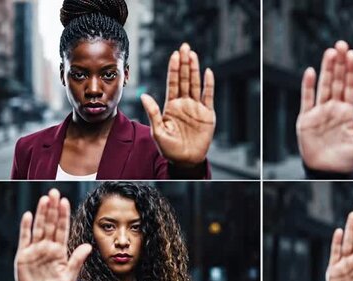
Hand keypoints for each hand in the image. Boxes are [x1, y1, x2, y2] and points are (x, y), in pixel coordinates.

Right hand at [14, 189, 91, 280]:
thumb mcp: (70, 275)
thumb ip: (77, 260)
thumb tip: (88, 246)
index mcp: (60, 250)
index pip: (62, 228)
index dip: (63, 215)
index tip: (65, 201)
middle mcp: (48, 247)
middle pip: (50, 224)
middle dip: (52, 208)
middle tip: (55, 192)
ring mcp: (35, 250)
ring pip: (39, 228)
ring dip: (41, 214)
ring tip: (45, 199)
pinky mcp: (24, 256)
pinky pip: (25, 239)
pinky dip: (26, 227)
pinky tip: (28, 215)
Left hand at [141, 43, 215, 166]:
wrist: (186, 161)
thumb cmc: (169, 149)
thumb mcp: (158, 131)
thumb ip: (152, 113)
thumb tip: (143, 95)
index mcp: (171, 106)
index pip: (172, 83)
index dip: (173, 69)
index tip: (174, 55)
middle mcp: (183, 103)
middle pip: (184, 79)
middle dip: (184, 63)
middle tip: (184, 47)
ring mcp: (196, 107)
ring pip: (195, 84)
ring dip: (195, 69)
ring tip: (193, 54)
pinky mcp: (207, 114)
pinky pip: (208, 96)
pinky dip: (208, 85)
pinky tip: (208, 73)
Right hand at [297, 41, 352, 172]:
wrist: (328, 173)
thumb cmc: (347, 160)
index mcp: (349, 112)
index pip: (352, 86)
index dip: (352, 70)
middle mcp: (335, 108)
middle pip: (338, 81)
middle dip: (340, 63)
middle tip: (342, 45)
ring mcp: (320, 112)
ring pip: (324, 86)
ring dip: (327, 70)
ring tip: (330, 53)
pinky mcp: (306, 119)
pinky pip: (307, 100)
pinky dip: (308, 86)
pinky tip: (311, 72)